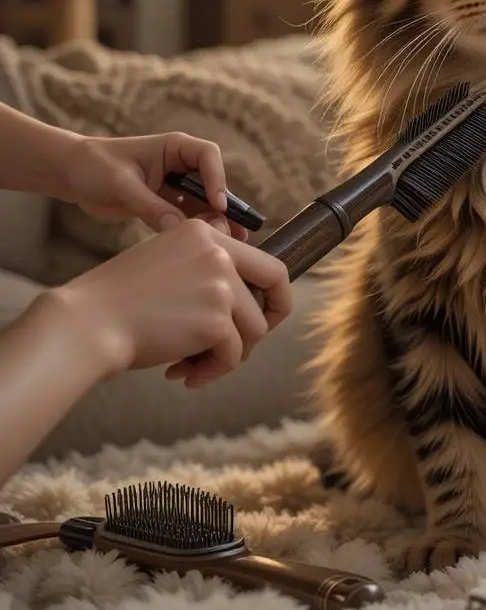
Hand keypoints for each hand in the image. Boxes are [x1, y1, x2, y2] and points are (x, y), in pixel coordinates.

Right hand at [49, 218, 291, 387]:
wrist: (86, 323)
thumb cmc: (120, 300)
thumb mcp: (167, 262)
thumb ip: (208, 269)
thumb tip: (251, 299)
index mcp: (205, 233)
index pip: (268, 262)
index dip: (273, 293)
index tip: (262, 314)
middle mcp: (219, 254)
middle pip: (275, 291)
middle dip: (267, 323)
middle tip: (242, 347)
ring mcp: (220, 286)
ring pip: (254, 330)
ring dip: (228, 355)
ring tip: (192, 366)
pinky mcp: (216, 321)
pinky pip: (232, 356)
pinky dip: (211, 371)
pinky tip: (182, 375)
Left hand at [61, 131, 246, 238]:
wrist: (72, 174)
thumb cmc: (94, 166)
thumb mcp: (121, 185)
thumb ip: (150, 206)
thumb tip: (178, 228)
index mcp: (174, 147)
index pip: (207, 156)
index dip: (217, 179)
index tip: (218, 205)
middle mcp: (180, 165)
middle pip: (212, 183)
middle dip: (224, 207)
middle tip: (234, 231)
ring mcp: (175, 185)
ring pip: (203, 203)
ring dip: (214, 221)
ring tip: (226, 242)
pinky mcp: (166, 203)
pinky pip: (187, 216)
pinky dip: (196, 229)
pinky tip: (205, 244)